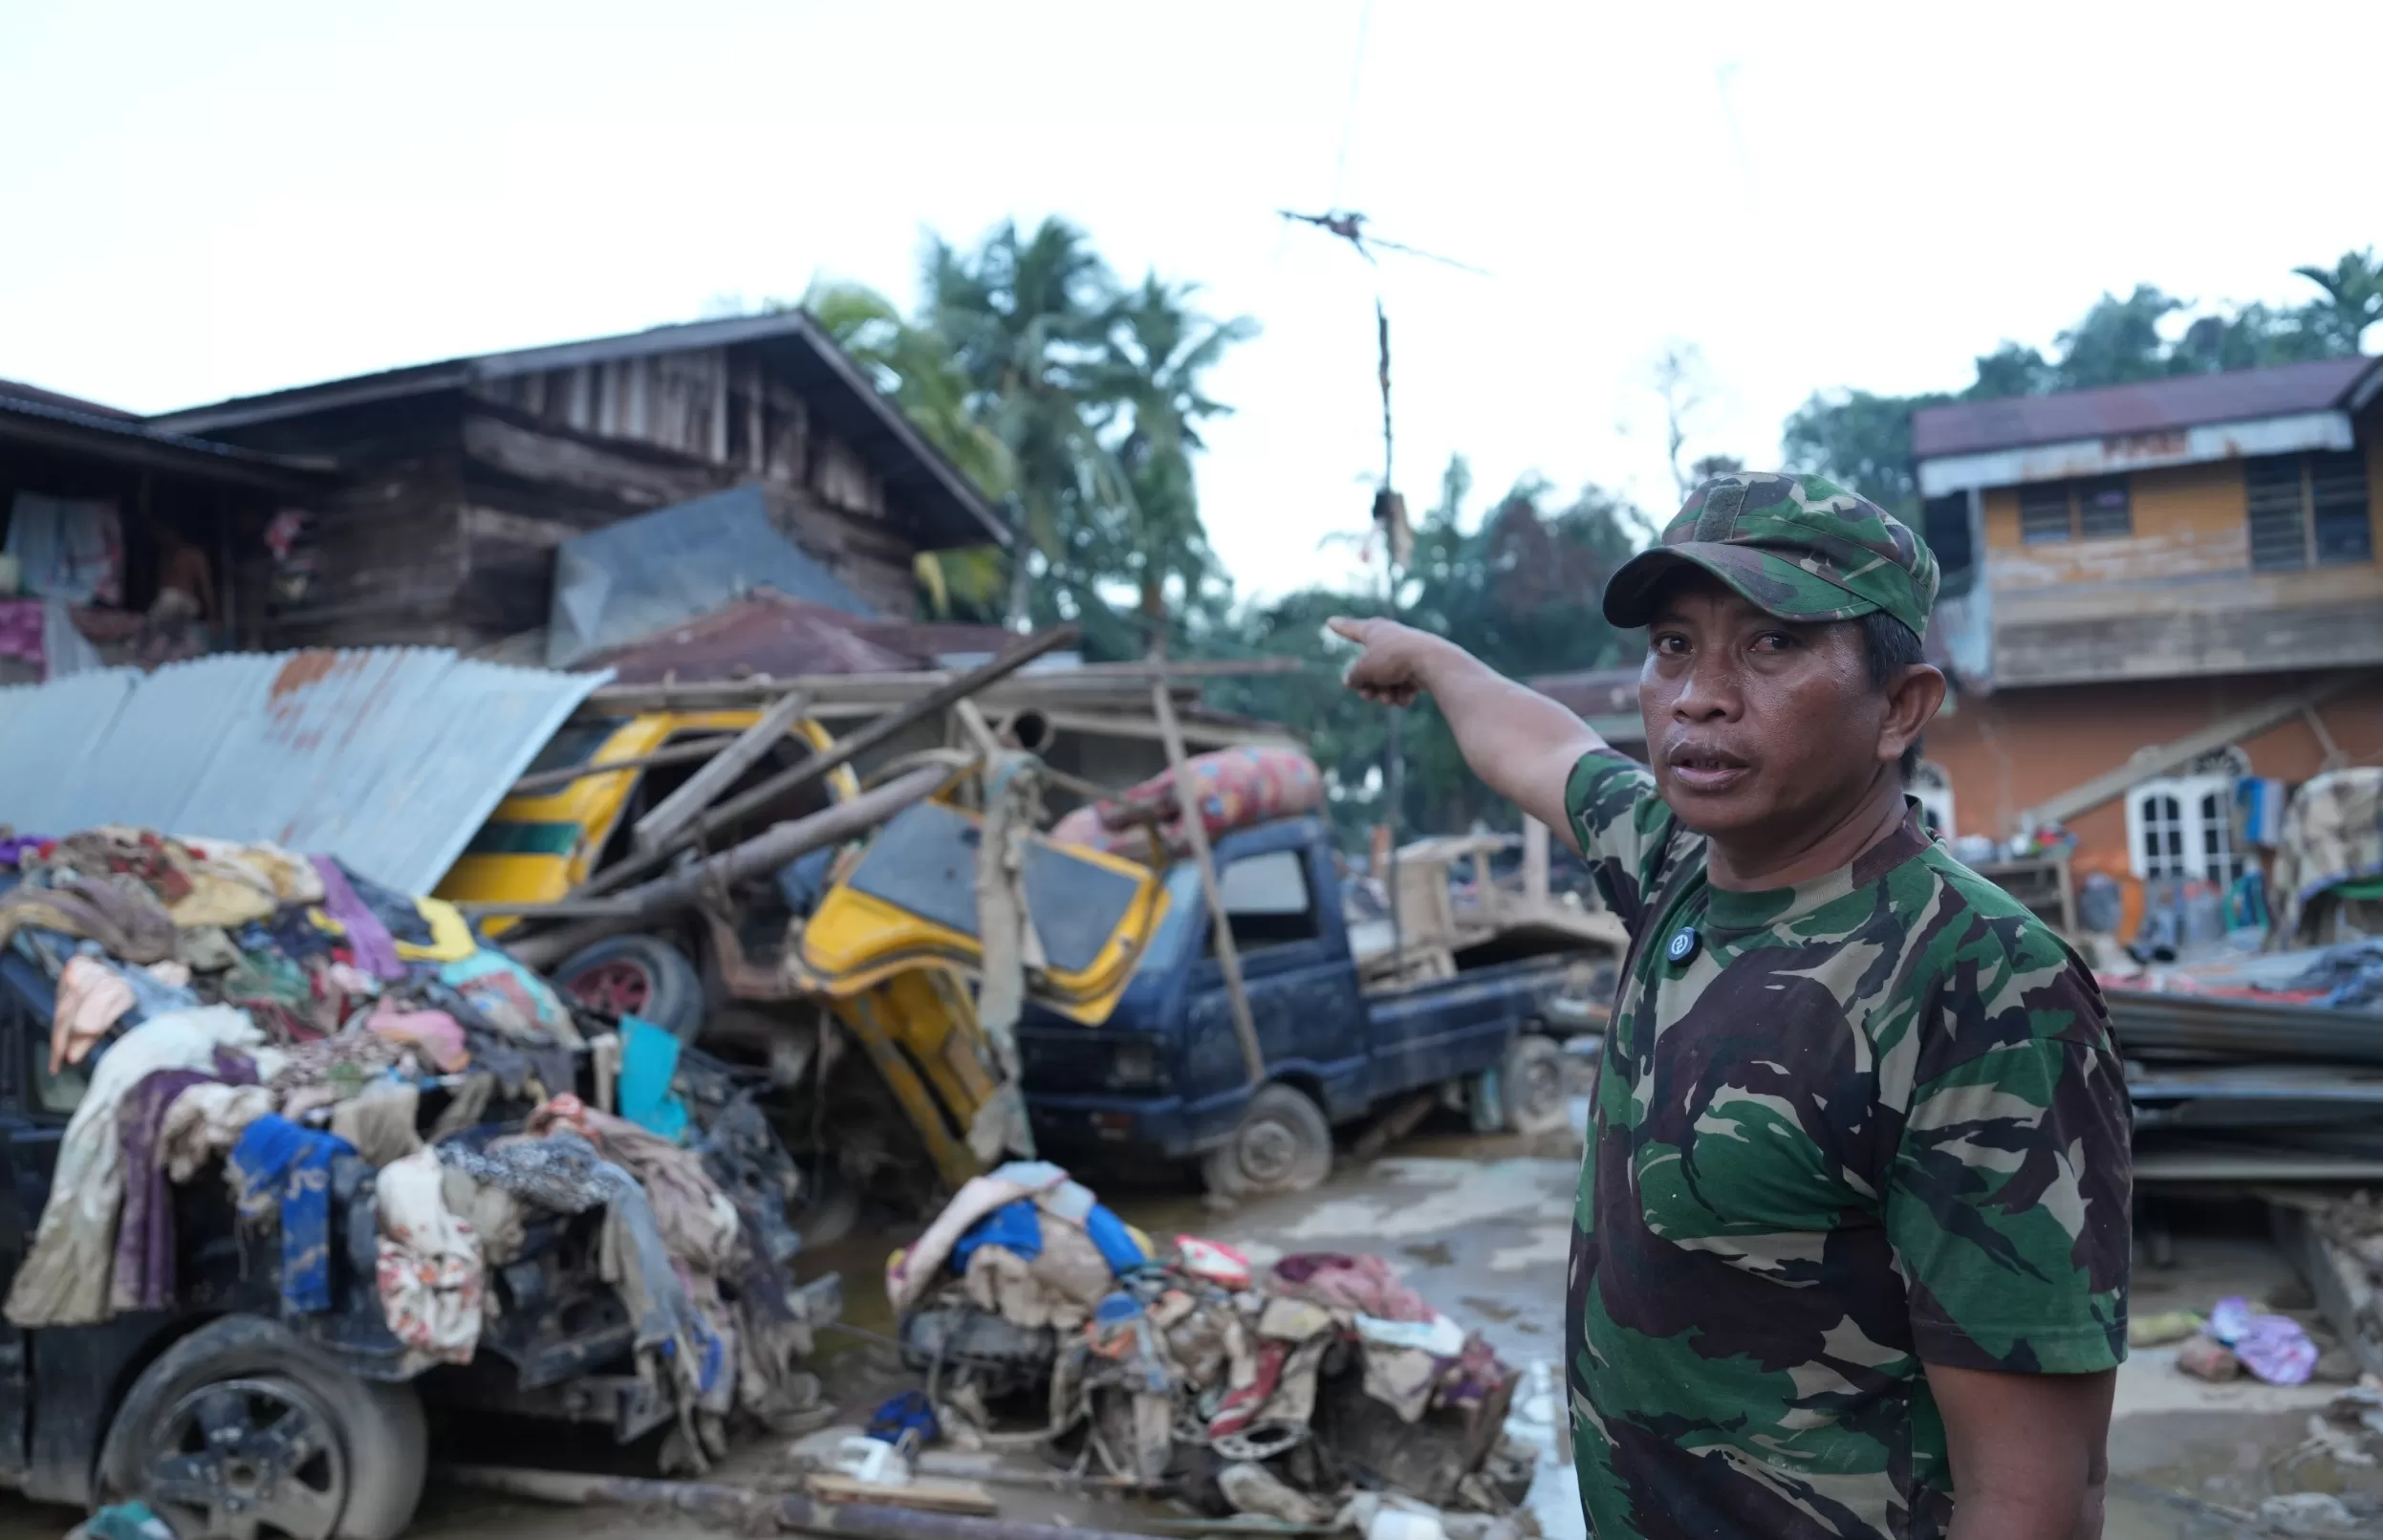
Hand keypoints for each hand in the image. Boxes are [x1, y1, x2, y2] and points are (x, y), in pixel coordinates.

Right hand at [1328, 616, 1442, 707]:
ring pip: (1387, 680)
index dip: (1340, 627)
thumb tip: (1351, 681)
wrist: (1432, 663)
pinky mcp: (1421, 667)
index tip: (1330, 621)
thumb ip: (1354, 676)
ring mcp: (1406, 653)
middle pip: (1370, 667)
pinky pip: (1404, 686)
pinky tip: (1406, 697)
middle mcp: (1389, 639)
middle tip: (1367, 696)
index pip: (1351, 628)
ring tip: (1389, 699)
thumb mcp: (1364, 669)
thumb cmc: (1393, 659)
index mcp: (1374, 630)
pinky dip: (1403, 694)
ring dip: (1384, 694)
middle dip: (1368, 686)